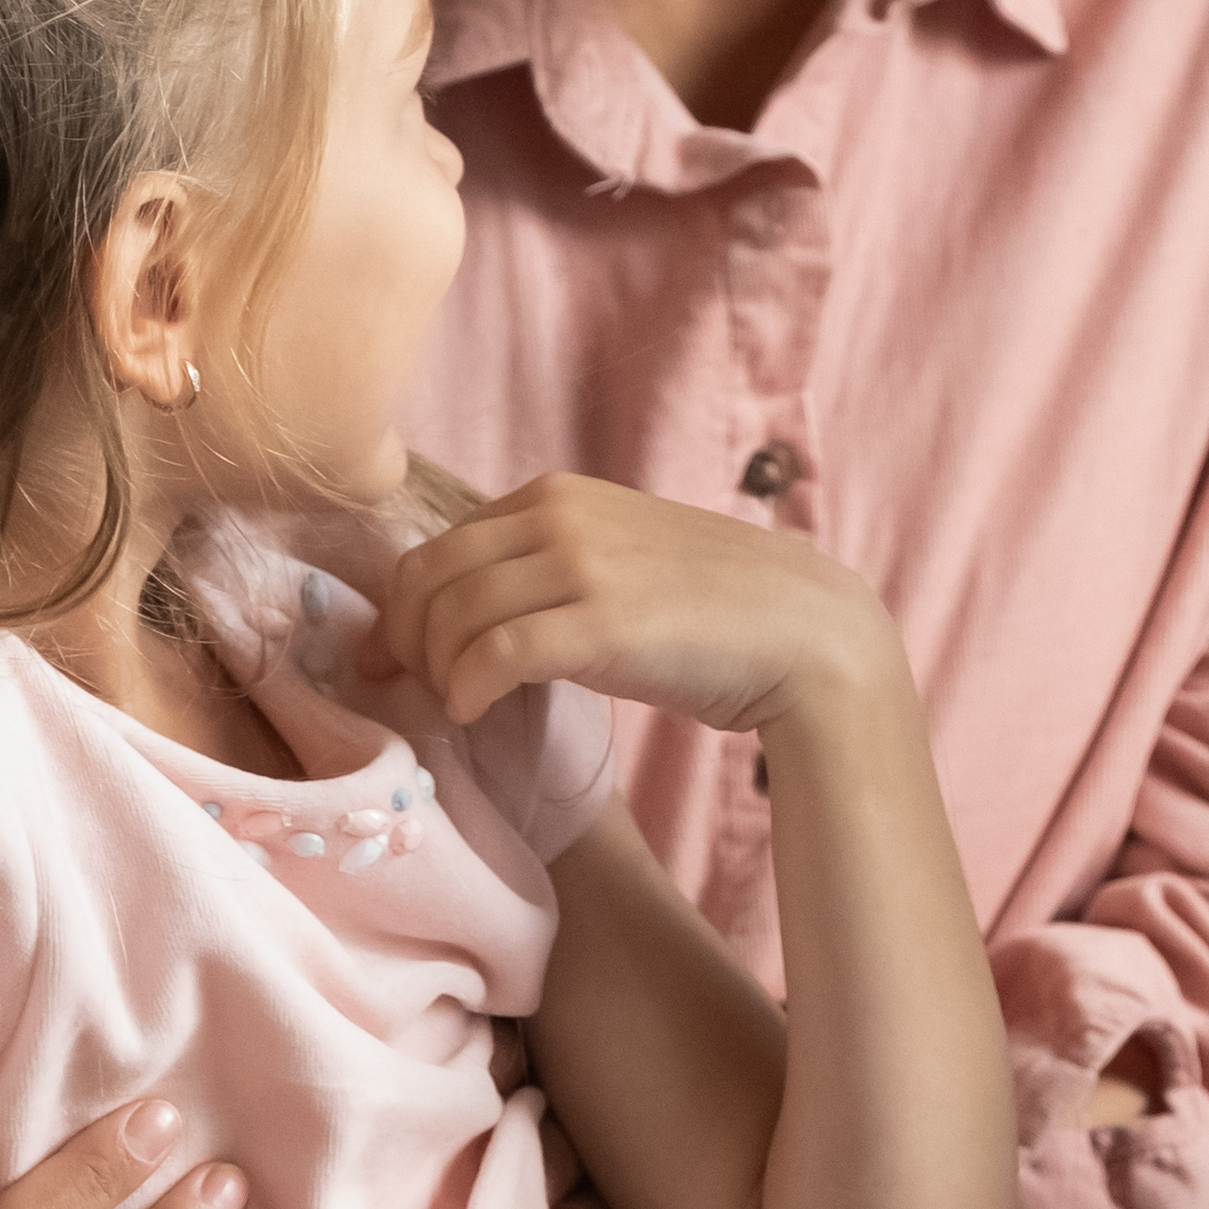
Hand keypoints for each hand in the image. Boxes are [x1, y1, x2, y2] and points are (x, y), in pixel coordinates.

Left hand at [373, 472, 917, 752]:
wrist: (804, 634)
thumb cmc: (711, 611)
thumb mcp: (617, 560)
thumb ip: (547, 566)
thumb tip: (465, 612)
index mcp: (556, 494)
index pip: (437, 546)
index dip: (405, 610)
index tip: (404, 661)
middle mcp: (559, 516)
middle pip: (427, 578)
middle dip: (405, 643)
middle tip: (416, 693)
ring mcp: (581, 565)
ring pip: (450, 617)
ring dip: (434, 673)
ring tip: (455, 707)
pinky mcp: (601, 623)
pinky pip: (492, 654)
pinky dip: (465, 690)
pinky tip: (474, 714)